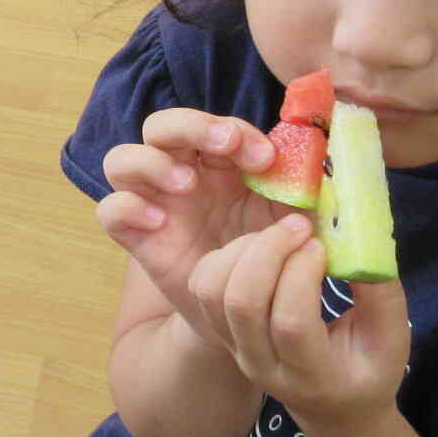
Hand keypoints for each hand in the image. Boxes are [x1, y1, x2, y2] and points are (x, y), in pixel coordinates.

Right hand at [97, 107, 288, 344]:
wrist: (255, 312)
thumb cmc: (275, 254)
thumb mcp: (297, 215)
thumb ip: (306, 184)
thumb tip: (326, 146)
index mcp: (219, 161)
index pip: (212, 124)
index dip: (234, 129)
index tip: (265, 157)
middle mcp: (180, 173)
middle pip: (160, 126)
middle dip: (191, 126)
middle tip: (225, 146)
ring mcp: (154, 203)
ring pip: (121, 160)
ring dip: (151, 163)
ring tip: (187, 186)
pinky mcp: (137, 237)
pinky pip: (110, 211)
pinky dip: (127, 208)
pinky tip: (160, 221)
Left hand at [187, 214, 412, 427]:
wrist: (331, 406)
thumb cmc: (366, 369)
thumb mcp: (392, 340)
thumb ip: (381, 293)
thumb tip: (359, 238)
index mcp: (311, 375)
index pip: (290, 323)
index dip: (301, 276)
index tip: (322, 245)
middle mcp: (262, 365)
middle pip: (242, 304)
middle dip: (268, 252)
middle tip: (299, 226)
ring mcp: (234, 349)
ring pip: (213, 291)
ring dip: (244, 251)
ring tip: (280, 236)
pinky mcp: (218, 331)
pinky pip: (204, 285)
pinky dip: (226, 256)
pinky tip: (261, 249)